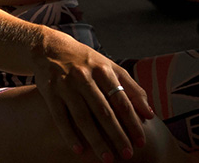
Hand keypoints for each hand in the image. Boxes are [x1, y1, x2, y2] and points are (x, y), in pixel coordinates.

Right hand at [30, 30, 152, 160]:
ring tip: (107, 158)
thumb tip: (149, 113)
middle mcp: (84, 76)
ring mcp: (65, 84)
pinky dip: (70, 135)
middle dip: (117, 135)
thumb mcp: (108, 66)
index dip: (132, 122)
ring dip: (96, 140)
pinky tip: (79, 150)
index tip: (141, 141)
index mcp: (102, 69)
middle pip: (103, 111)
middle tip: (128, 154)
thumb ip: (130, 87)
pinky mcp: (49, 91)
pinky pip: (61, 117)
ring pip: (83, 117)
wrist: (49, 47)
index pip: (121, 100)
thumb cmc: (85, 61)